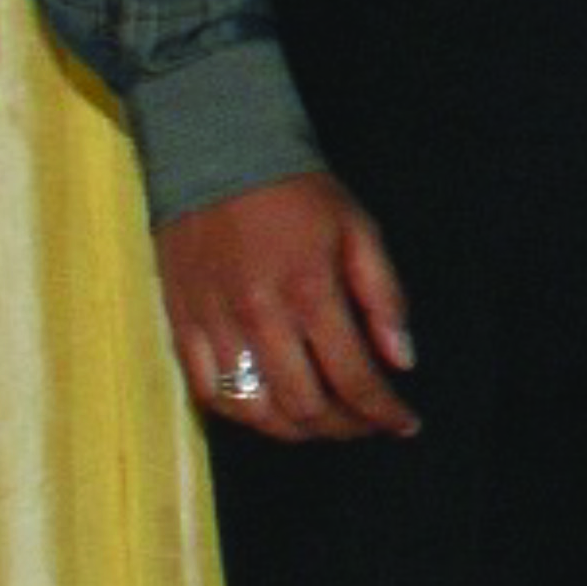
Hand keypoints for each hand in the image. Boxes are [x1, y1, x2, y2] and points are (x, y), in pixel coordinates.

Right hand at [158, 171, 417, 441]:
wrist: (215, 154)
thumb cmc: (298, 193)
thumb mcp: (359, 230)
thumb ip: (384, 299)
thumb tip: (403, 361)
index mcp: (311, 291)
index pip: (354, 377)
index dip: (384, 412)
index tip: (406, 424)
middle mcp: (260, 317)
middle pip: (305, 405)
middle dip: (346, 427)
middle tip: (368, 424)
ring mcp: (214, 325)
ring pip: (255, 410)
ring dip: (297, 431)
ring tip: (325, 424)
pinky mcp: (180, 324)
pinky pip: (207, 392)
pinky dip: (244, 415)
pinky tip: (270, 412)